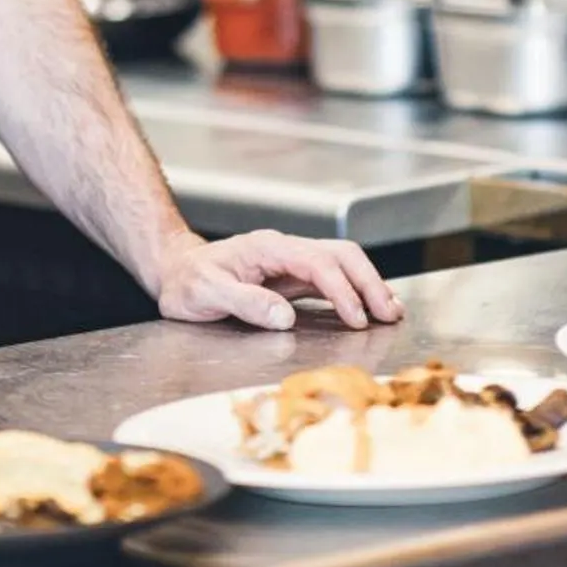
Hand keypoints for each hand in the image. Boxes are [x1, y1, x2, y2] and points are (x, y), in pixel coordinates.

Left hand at [154, 229, 401, 333]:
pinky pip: (332, 278)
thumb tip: (285, 317)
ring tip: (391, 311)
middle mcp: (284, 250)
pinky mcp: (293, 277)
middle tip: (388, 314)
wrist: (176, 271)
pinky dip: (355, 291)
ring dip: (368, 284)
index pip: (316, 262)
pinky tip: (369, 308)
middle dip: (367, 282)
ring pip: (341, 262)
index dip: (341, 290)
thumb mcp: (206, 294)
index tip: (356, 318)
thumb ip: (245, 302)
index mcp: (266, 249)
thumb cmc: (188, 282)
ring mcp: (290, 261)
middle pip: (339, 255)